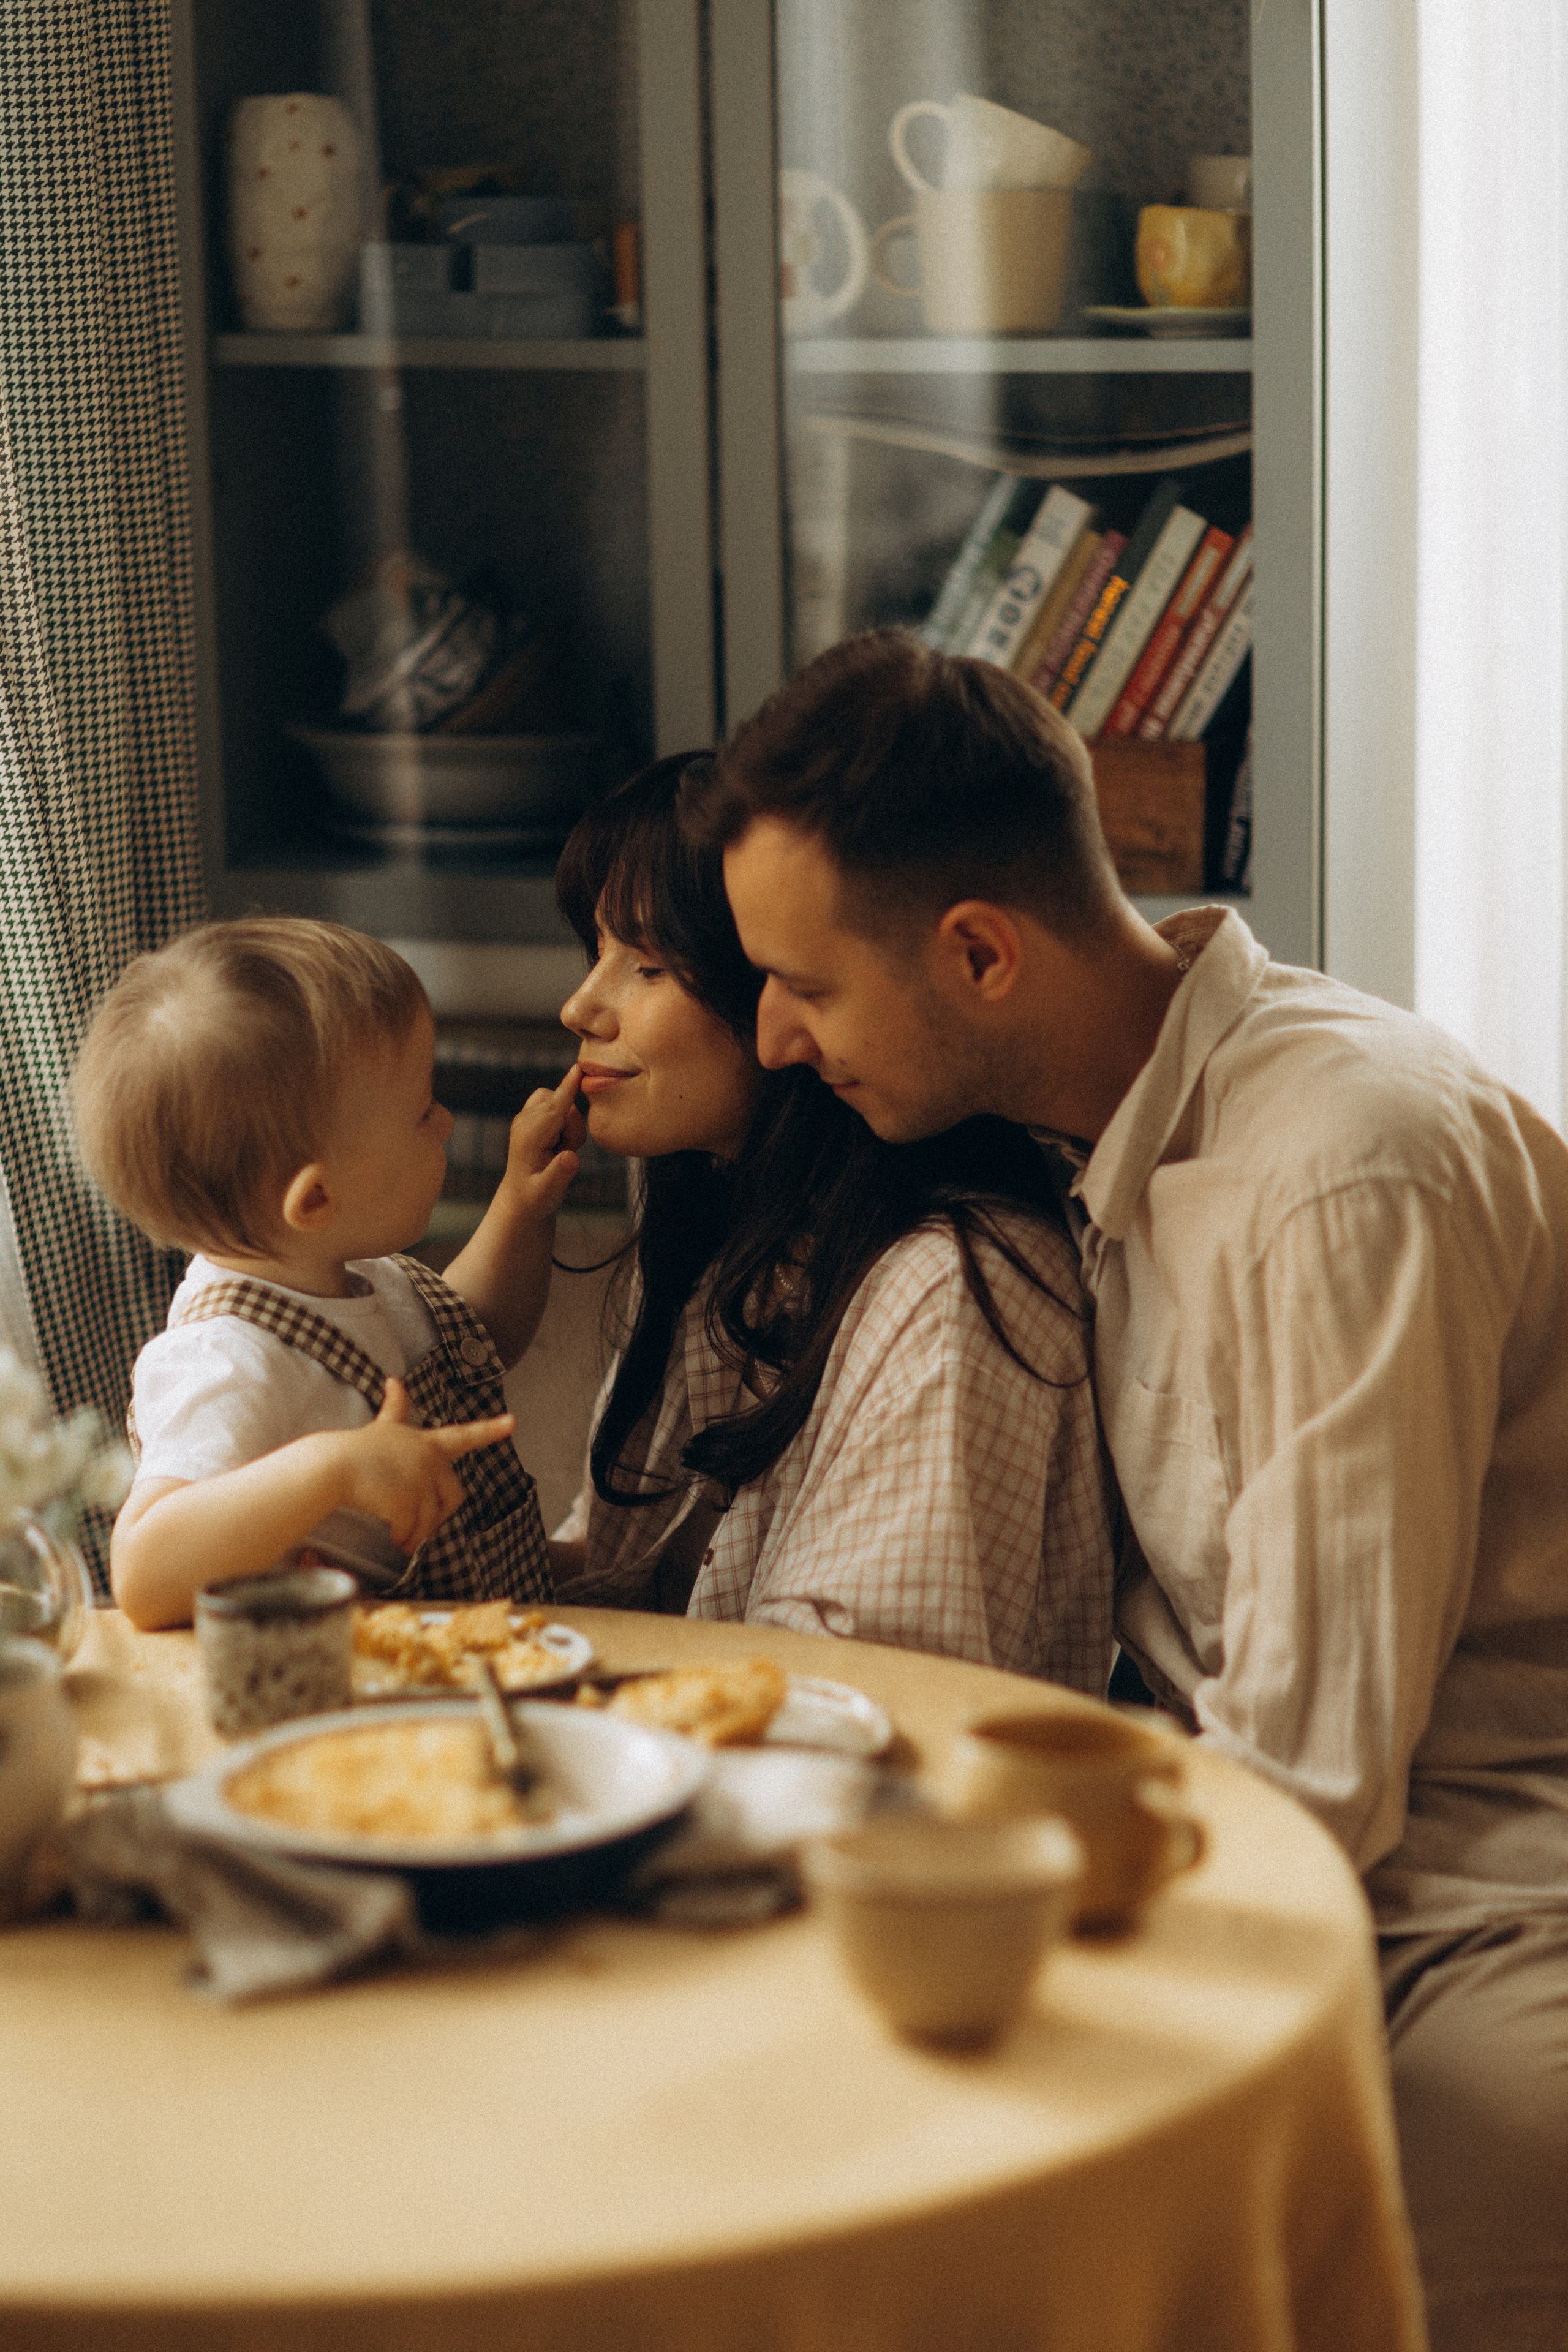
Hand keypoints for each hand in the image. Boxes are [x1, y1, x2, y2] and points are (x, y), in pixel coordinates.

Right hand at [334, 1377, 515, 1552]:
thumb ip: (395, 1409)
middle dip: (438, 1517)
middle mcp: (428, 1457)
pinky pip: (413, 1530)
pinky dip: (404, 1538)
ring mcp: (419, 1478)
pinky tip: (393, 1537)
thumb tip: (394, 1379)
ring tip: (401, 1538)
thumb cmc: (352, 1452)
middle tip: (418, 1531)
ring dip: (417, 1534)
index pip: (463, 1436)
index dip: (488, 1430)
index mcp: (426, 1442)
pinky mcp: (407, 1500)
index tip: (512, 1422)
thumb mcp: (382, 1428)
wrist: (330, 1468)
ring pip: (431, 1519)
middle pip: (453, 1497)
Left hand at [500, 1063, 584, 1219]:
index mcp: (528, 1137)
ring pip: (564, 1104)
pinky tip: (557, 1144)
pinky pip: (560, 1105)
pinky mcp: (534, 1115)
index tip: (577, 1069)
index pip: (554, 1109)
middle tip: (564, 1153)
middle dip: (573, 1126)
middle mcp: (525, 1121)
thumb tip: (571, 1158)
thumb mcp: (548, 1193)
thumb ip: (560, 1174)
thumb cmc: (535, 1199)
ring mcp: (527, 1116)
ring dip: (570, 1127)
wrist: (521, 1199)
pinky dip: (566, 1123)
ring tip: (559, 1152)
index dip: (568, 1090)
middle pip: (563, 1105)